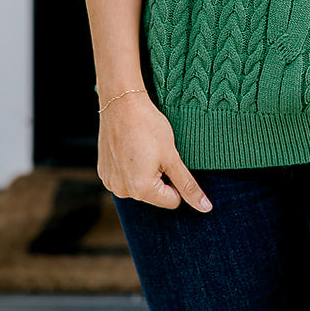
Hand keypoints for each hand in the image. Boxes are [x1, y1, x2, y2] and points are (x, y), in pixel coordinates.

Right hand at [97, 90, 211, 211]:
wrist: (121, 103)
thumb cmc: (149, 127)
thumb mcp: (172, 157)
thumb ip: (188, 185)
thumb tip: (205, 207)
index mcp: (141, 190)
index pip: (172, 200)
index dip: (176, 180)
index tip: (168, 158)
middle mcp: (122, 191)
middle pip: (155, 195)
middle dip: (159, 176)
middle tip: (153, 151)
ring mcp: (110, 182)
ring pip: (140, 186)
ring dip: (145, 172)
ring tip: (141, 148)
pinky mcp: (103, 172)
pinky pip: (125, 178)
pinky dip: (131, 167)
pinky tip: (130, 148)